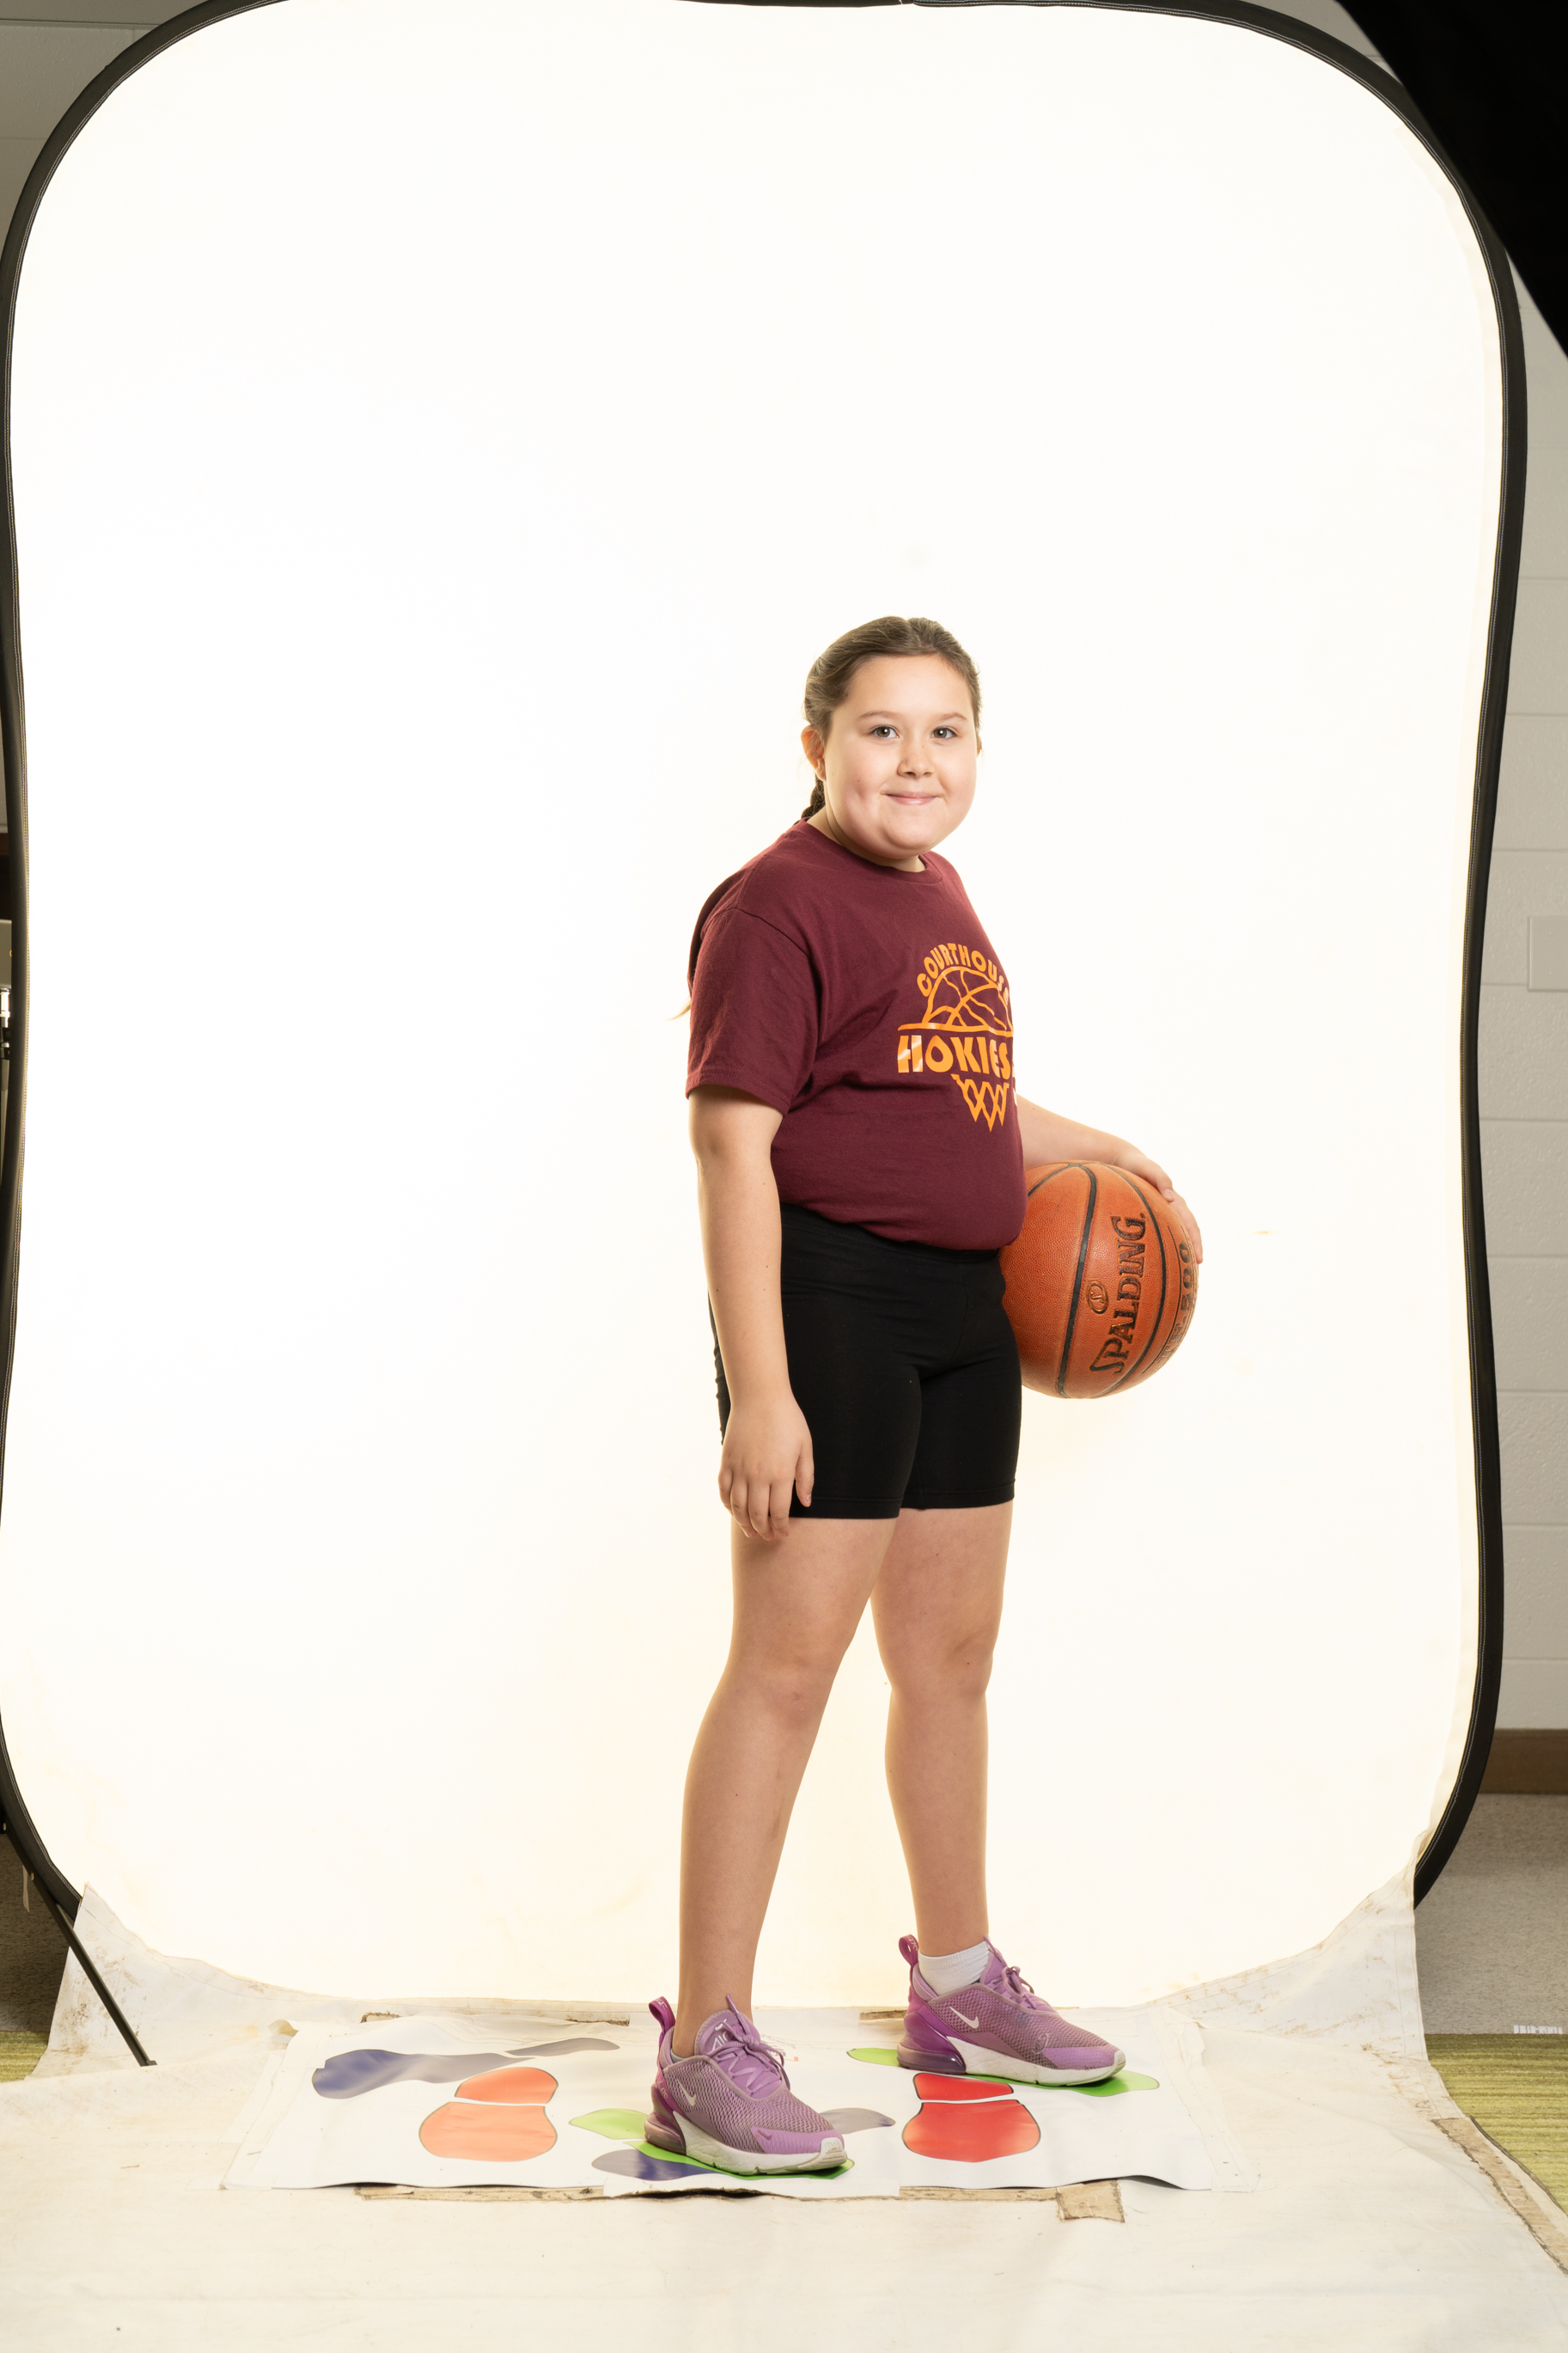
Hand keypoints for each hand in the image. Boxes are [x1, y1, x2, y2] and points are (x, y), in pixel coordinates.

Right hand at [718, 1393, 814, 1539]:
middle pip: (758, 1515)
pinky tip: (735, 1511)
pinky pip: (724, 1490)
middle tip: (769, 1537)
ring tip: (752, 1531)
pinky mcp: (726, 1461)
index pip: (780, 1512)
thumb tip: (805, 1503)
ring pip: (738, 1507)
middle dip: (764, 1530)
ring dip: (745, 1523)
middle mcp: (758, 1476)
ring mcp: (739, 1469)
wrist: (760, 1396)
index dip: (781, 1527)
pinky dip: (728, 1505)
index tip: (784, 1534)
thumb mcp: (805, 1447)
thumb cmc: (788, 1419)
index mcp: (781, 1474)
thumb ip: (806, 1477)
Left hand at [1113, 1146, 1202, 1264]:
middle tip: (1195, 1270)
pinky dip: (1164, 1243)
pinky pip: (1160, 1230)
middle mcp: (1172, 1208)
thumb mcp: (1148, 1168)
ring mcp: (1163, 1211)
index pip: (1190, 1224)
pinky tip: (1157, 1257)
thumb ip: (1160, 1178)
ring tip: (1182, 1269)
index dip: (1196, 1241)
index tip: (1199, 1259)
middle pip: (1187, 1232)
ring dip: (1181, 1248)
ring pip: (1176, 1233)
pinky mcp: (1152, 1213)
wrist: (1126, 1162)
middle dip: (1193, 1249)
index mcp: (1175, 1200)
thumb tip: (1171, 1198)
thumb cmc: (1138, 1165)